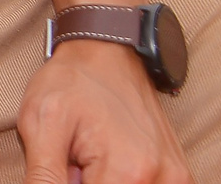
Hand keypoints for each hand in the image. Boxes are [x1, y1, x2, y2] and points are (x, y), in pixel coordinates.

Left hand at [18, 41, 189, 183]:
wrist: (107, 50)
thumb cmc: (71, 81)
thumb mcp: (41, 123)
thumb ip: (44, 176)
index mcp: (129, 172)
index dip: (69, 181)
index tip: (66, 162)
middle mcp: (162, 179)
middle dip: (86, 180)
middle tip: (76, 157)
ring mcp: (176, 177)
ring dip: (104, 179)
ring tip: (91, 154)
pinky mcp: (180, 175)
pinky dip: (123, 179)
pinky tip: (110, 159)